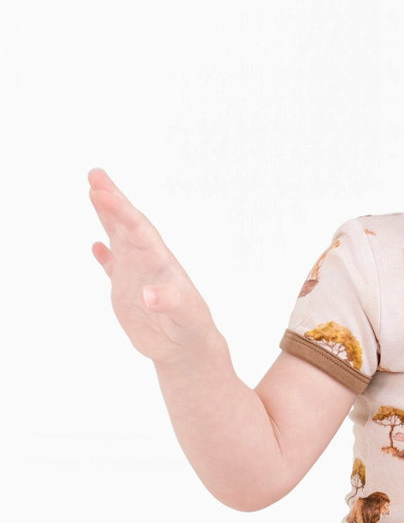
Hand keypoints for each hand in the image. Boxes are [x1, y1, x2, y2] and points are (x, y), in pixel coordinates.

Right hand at [88, 168, 219, 364]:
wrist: (188, 349)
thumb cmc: (191, 330)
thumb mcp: (184, 317)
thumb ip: (169, 303)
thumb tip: (149, 295)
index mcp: (160, 263)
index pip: (138, 229)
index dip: (120, 210)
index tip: (101, 191)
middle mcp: (147, 263)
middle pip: (128, 224)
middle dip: (112, 200)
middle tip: (95, 173)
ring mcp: (137, 275)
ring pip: (119, 238)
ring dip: (107, 217)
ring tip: (94, 191)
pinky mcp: (127, 292)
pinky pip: (114, 267)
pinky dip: (105, 255)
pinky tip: (97, 246)